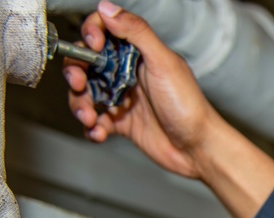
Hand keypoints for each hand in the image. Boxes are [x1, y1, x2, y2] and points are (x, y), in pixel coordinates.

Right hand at [65, 0, 222, 178]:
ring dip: (79, 104)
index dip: (91, 34)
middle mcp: (127, 73)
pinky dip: (92, 128)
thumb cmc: (188, 105)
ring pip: (86, 94)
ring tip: (88, 117)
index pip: (104, 32)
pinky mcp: (122, 123)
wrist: (198, 148)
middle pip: (86, 64)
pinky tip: (99, 132)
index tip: (93, 46)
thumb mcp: (163, 63)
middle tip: (78, 84)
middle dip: (76, 72)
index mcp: (138, 54)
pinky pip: (96, 121)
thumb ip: (137, 32)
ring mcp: (123, 98)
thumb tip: (107, 7)